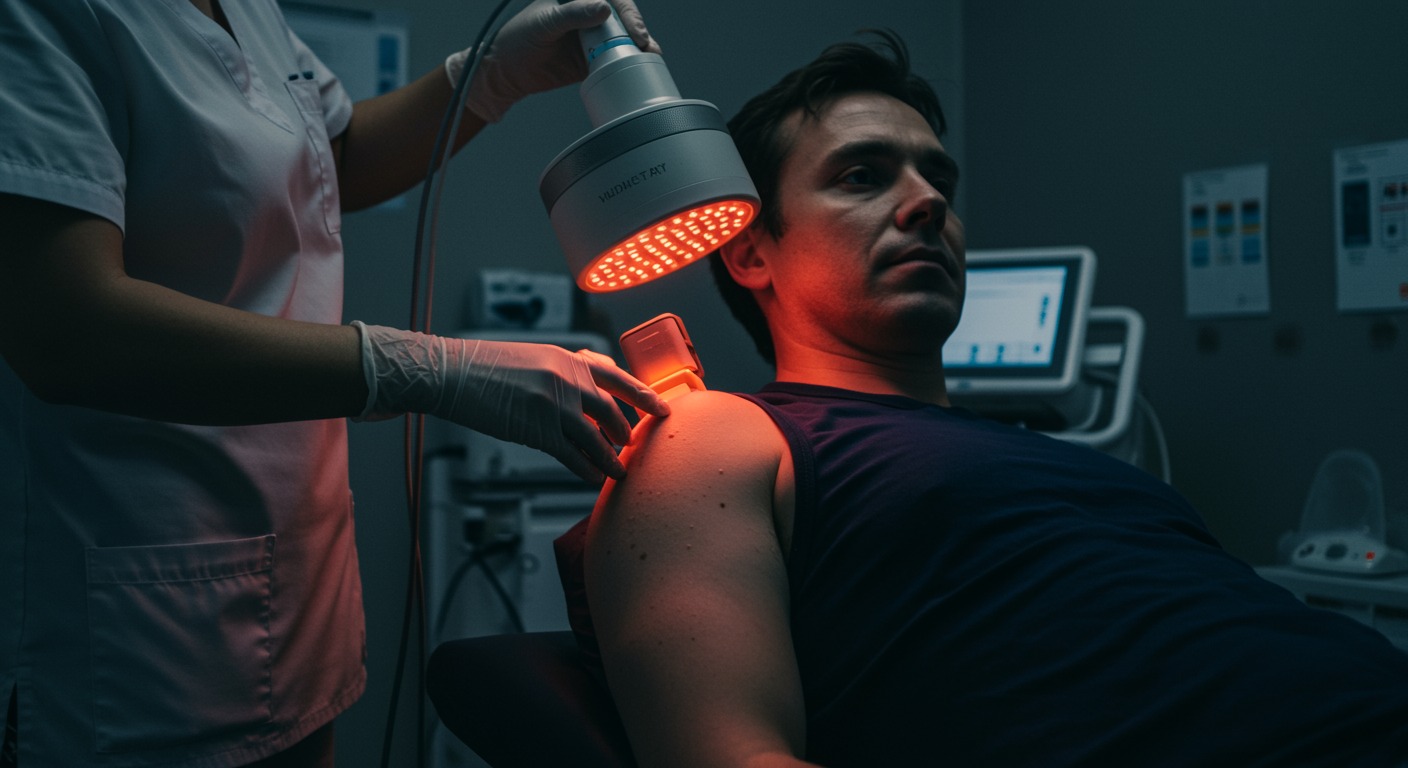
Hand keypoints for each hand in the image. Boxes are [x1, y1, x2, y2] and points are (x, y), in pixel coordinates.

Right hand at [352, 323, 669, 482]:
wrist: (452, 373)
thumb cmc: (485, 367)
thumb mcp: (533, 358)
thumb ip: (562, 373)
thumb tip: (584, 392)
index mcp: (567, 359)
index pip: (617, 378)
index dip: (644, 395)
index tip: (662, 408)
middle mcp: (567, 379)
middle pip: (612, 412)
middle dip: (625, 434)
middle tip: (632, 447)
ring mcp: (554, 405)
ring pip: (596, 438)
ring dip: (611, 459)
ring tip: (618, 472)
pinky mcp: (538, 430)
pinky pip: (573, 456)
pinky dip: (587, 470)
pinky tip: (593, 479)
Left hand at [448, 0, 660, 122]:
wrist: (507, 71)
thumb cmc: (519, 39)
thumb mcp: (545, 23)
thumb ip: (573, 14)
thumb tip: (604, 9)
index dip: (626, 12)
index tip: (633, 31)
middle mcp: (588, 14)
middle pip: (622, 17)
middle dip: (637, 29)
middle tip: (644, 46)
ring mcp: (592, 37)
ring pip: (623, 38)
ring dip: (639, 47)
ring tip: (650, 57)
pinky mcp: (593, 60)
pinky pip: (616, 59)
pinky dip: (629, 63)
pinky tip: (640, 67)